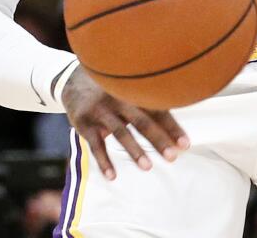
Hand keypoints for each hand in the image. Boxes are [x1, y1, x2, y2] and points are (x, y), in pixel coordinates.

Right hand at [61, 66, 189, 180]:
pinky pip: (96, 145)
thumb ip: (147, 102)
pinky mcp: (84, 123)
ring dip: (135, 151)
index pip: (157, 109)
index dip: (172, 127)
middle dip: (158, 139)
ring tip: (148, 167)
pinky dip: (104, 162)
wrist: (71, 80)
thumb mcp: (127, 88)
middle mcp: (118, 98)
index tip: (185, 144)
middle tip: (173, 157)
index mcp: (133, 90)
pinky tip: (112, 177)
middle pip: (142, 120)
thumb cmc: (110, 89)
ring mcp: (101, 110)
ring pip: (121, 132)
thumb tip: (175, 126)